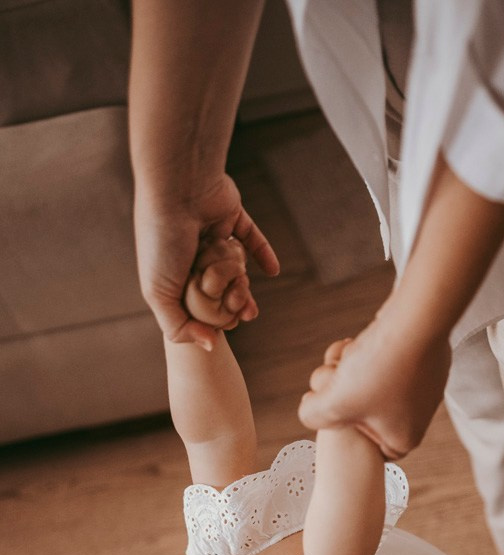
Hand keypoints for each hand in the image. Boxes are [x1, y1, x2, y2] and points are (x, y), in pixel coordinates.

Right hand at [134, 174, 279, 349]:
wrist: (178, 185)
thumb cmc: (163, 239)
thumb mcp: (158, 294)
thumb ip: (177, 326)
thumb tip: (209, 346)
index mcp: (170, 272)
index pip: (198, 304)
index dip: (213, 316)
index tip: (227, 321)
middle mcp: (189, 254)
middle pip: (219, 286)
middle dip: (231, 297)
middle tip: (244, 307)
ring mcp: (210, 233)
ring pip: (235, 263)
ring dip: (240, 273)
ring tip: (246, 286)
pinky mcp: (230, 215)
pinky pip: (251, 237)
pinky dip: (263, 252)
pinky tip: (273, 270)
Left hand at [298, 306, 451, 459]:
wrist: (417, 321)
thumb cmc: (377, 370)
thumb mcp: (332, 403)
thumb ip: (314, 415)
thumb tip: (311, 407)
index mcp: (404, 438)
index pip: (368, 448)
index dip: (344, 426)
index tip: (336, 405)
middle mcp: (420, 417)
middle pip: (365, 411)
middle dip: (343, 390)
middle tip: (337, 372)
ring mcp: (425, 387)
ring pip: (373, 382)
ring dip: (353, 366)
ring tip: (352, 352)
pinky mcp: (425, 360)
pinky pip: (389, 361)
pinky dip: (374, 350)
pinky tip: (370, 340)